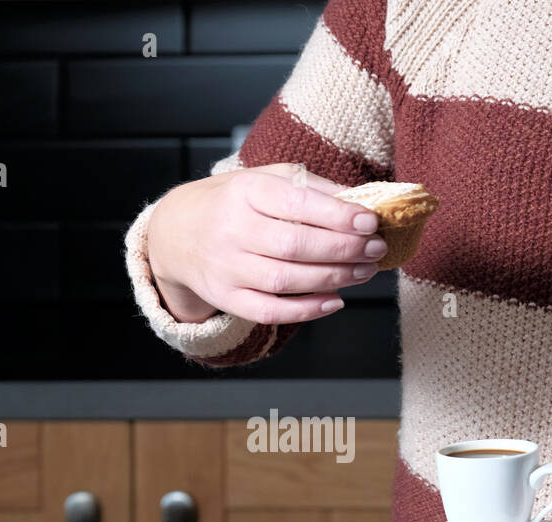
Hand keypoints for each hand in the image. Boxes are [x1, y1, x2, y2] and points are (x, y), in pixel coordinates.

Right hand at [147, 163, 387, 324]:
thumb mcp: (265, 179)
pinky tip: (335, 300)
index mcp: (244, 191)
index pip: (295, 203)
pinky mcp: (226, 298)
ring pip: (285, 280)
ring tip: (364, 271)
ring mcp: (227, 268)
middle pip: (294, 245)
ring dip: (333, 278)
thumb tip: (360, 201)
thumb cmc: (232, 203)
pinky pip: (270, 311)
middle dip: (342, 249)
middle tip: (375, 249)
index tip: (369, 221)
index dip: (336, 215)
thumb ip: (312, 187)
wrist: (176, 234)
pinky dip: (306, 310)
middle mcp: (231, 230)